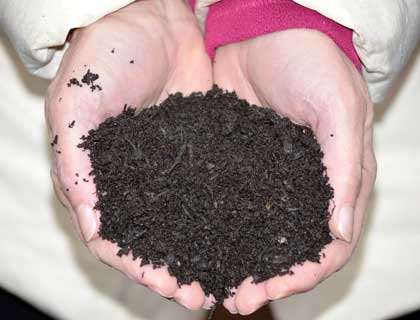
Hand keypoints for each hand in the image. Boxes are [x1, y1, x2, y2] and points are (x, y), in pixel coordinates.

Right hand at [46, 0, 211, 309]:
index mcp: (98, 177)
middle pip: (153, 240)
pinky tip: (244, 233)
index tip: (166, 285)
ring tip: (229, 277)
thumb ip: (76, 164)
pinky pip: (211, 190)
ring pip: (184, 222)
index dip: (136, 267)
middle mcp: (135, 181)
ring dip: (203, 252)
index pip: (113, 239)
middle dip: (175, 271)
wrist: (147, 19)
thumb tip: (91, 225)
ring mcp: (168, 169)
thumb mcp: (77, 105)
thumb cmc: (104, 56)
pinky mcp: (200, 151)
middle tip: (204, 296)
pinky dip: (223, 216)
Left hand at [213, 29, 376, 314]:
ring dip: (237, 260)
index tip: (272, 290)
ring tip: (209, 283)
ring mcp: (267, 177)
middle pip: (288, 248)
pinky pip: (227, 203)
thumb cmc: (313, 61)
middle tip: (234, 297)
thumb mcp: (338, 109)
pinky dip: (215, 228)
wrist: (266, 28)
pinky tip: (193, 242)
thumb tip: (339, 230)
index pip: (329, 245)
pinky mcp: (235, 162)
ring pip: (255, 232)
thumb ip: (345, 168)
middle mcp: (301, 186)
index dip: (305, 274)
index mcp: (336, 179)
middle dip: (266, 278)